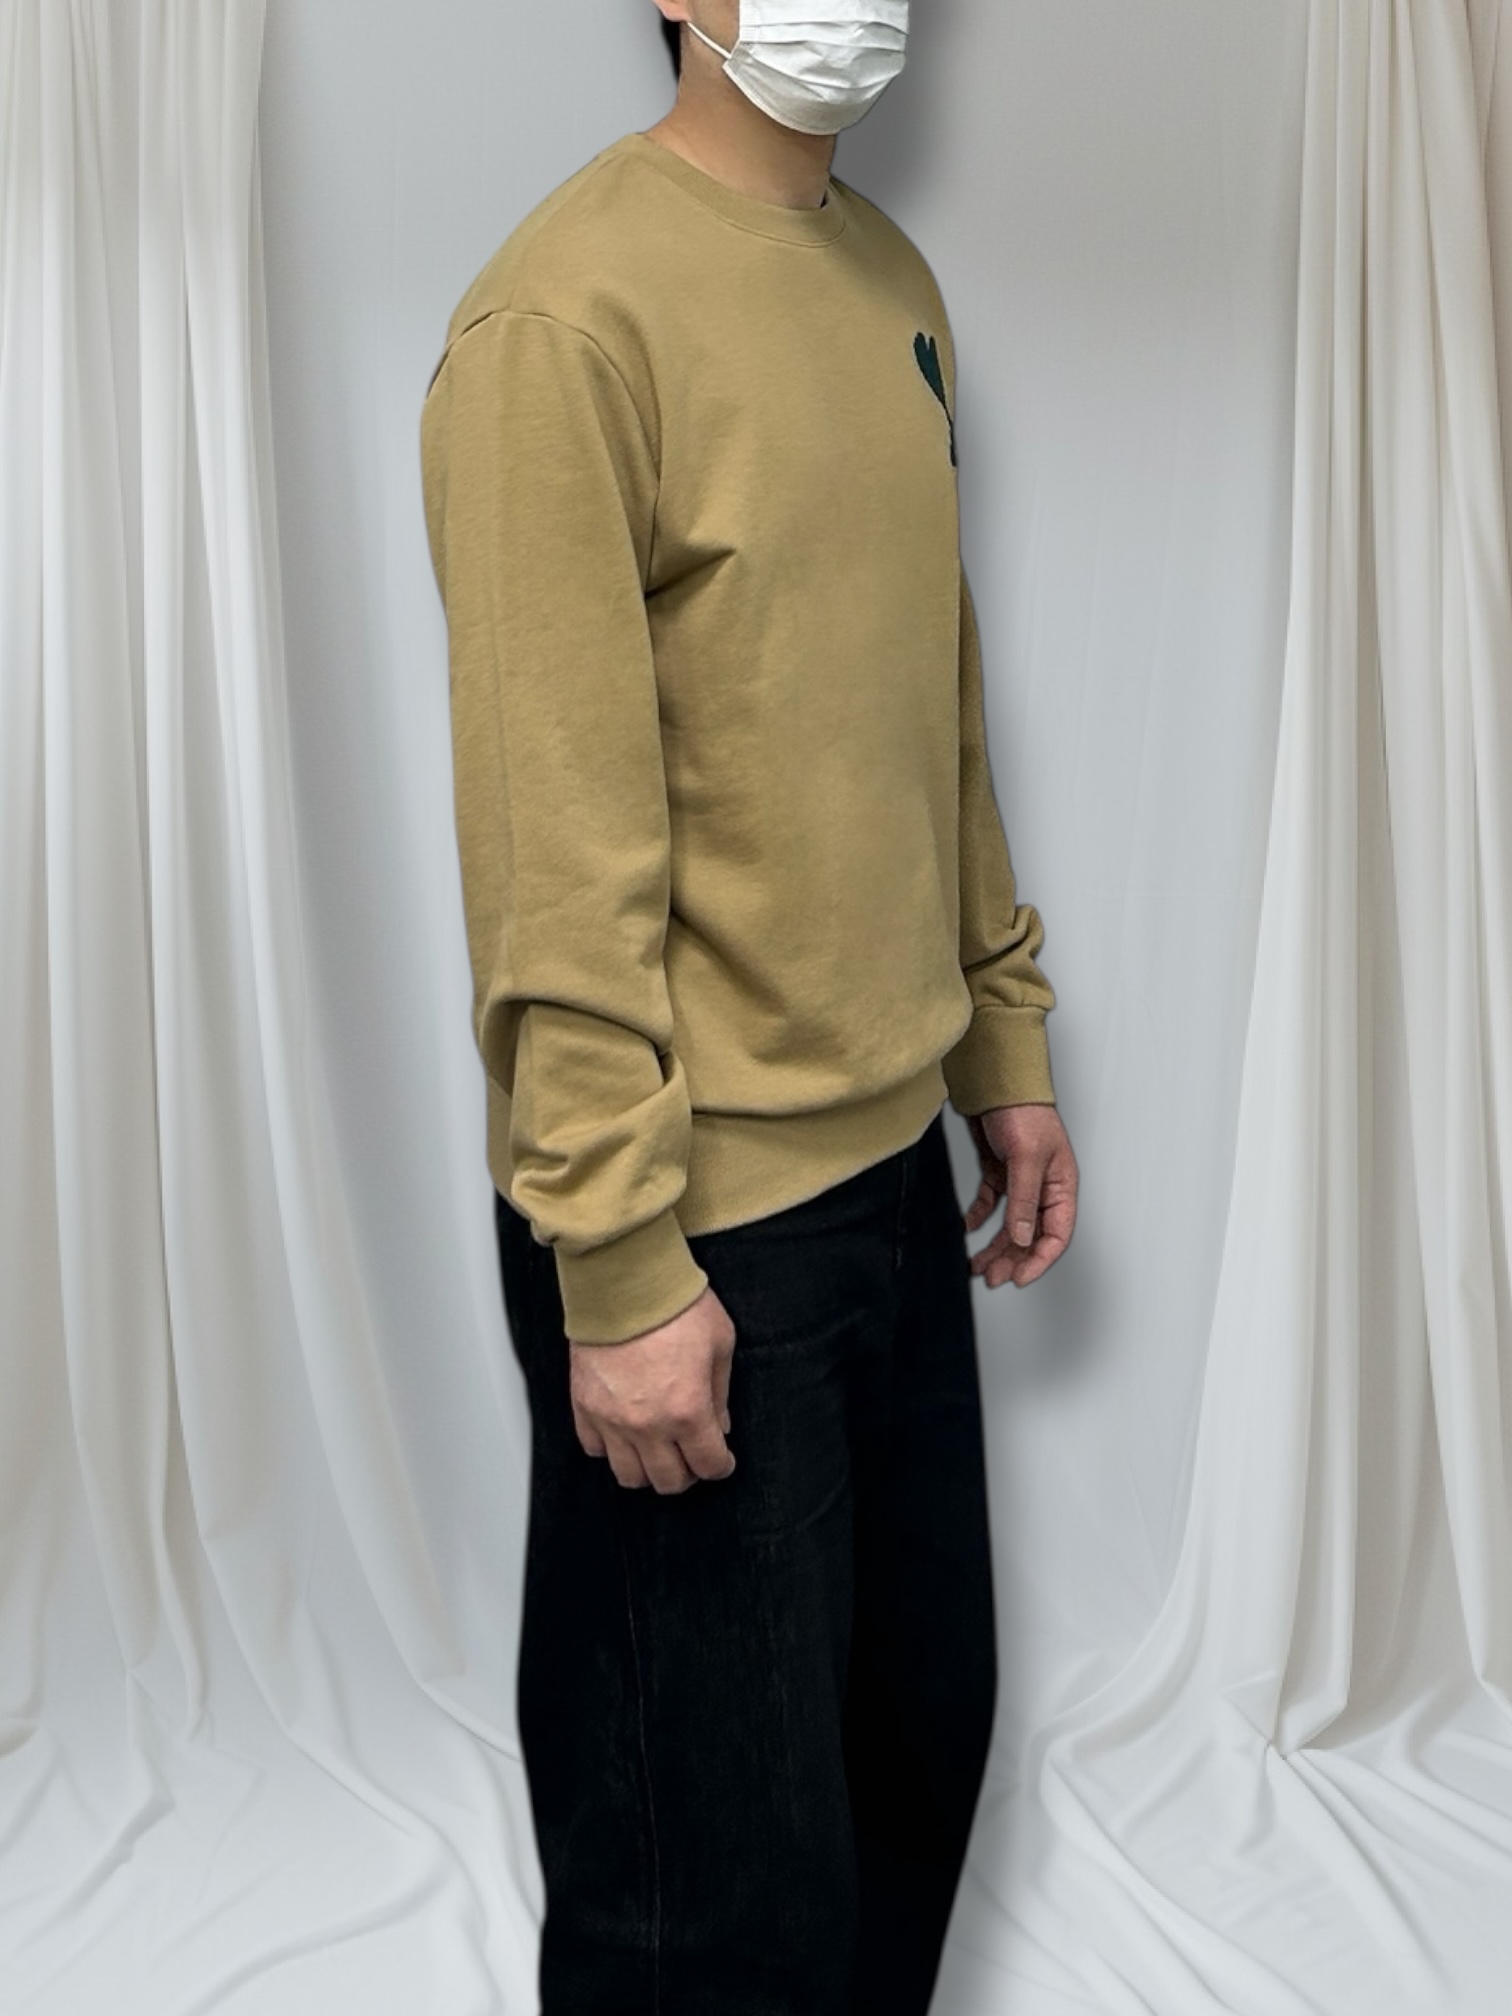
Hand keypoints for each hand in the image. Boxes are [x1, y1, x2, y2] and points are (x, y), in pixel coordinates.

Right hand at [570, 1287, 737, 1494]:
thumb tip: (719, 1426)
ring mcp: (611, 1419)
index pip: (709, 1465)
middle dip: (688, 1473)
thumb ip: (720, 1393)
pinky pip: (594, 1449)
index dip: (721, 1466)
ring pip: (629, 1476)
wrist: (623, 1279)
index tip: (722, 1459)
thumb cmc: (676, 1305)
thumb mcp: (720, 1343)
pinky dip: (611, 1449)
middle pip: (669, 1482)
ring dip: (648, 1469)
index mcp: (688, 1411)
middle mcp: (648, 1425)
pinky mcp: (584, 1406)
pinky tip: (625, 1431)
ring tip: (658, 1449)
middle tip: (692, 1454)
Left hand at [964, 1103, 1078, 1288]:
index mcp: (1061, 1186)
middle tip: (991, 1278)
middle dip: (1012, 1259)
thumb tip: (1023, 1238)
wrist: (997, 1080)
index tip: (1018, 1279)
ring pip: (1010, 1225)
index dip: (1039, 1260)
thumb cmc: (1023, 1110)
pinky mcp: (999, 1172)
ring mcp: (1020, 1181)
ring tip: (977, 1266)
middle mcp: (1043, 1188)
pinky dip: (978, 1219)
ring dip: (995, 1247)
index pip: (1056, 1234)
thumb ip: (1024, 1200)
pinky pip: (990, 1204)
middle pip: (1031, 1235)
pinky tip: (965, 1229)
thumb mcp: (1026, 1157)